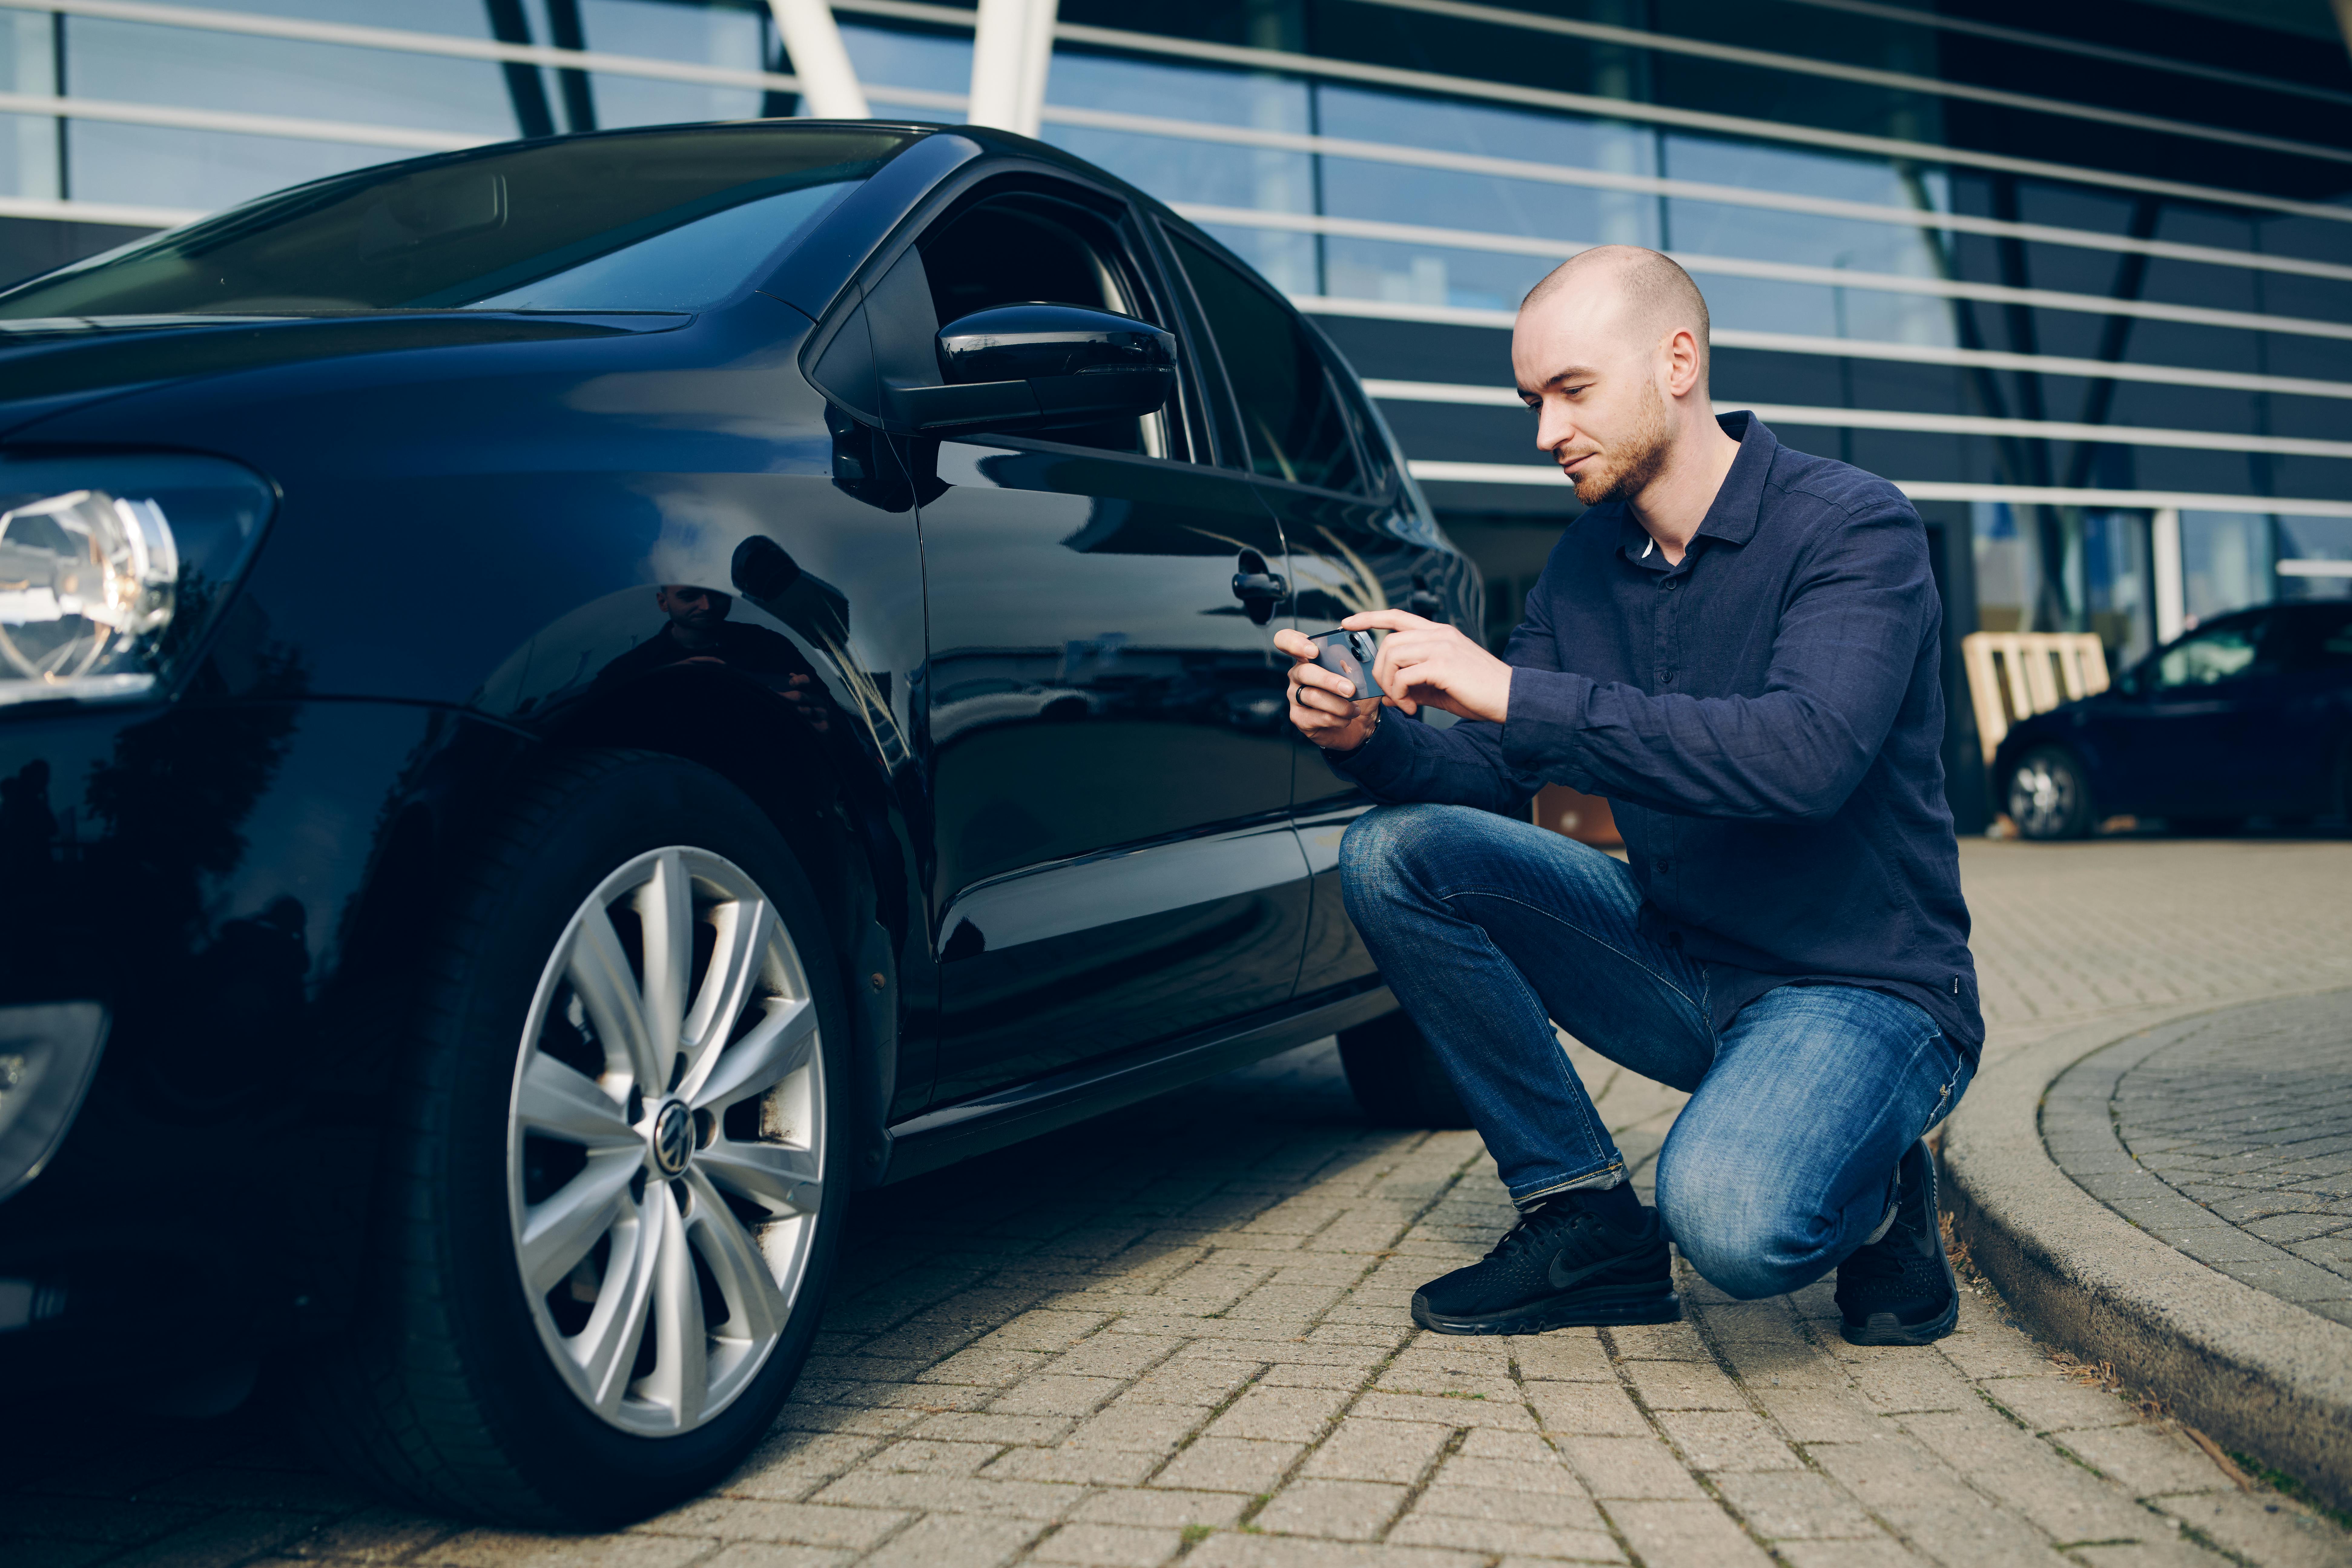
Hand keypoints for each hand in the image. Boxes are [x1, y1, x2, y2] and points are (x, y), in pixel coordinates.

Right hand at [1273, 627, 1415, 750]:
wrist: (1358, 721)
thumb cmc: (1356, 692)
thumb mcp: (1360, 674)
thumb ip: (1356, 662)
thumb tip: (1358, 660)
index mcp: (1308, 656)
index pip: (1286, 640)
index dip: (1295, 643)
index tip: (1314, 651)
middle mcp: (1297, 674)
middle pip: (1304, 671)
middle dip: (1329, 680)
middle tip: (1349, 689)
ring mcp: (1295, 696)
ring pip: (1313, 696)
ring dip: (1339, 704)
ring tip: (1355, 709)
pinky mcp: (1299, 717)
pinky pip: (1317, 717)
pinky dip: (1337, 719)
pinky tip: (1346, 719)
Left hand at [1344, 609, 1512, 724]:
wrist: (1510, 699)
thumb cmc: (1477, 693)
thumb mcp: (1439, 688)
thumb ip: (1412, 686)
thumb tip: (1386, 697)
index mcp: (1439, 634)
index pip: (1397, 616)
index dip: (1370, 617)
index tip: (1348, 622)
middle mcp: (1439, 634)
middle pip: (1389, 641)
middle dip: (1379, 670)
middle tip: (1390, 695)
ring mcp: (1441, 647)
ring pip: (1392, 655)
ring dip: (1389, 684)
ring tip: (1403, 704)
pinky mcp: (1443, 664)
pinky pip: (1405, 676)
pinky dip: (1400, 694)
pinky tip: (1412, 708)